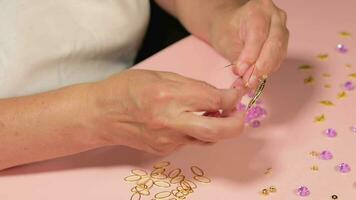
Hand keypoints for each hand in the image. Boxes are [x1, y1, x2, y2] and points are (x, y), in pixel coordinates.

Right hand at [92, 69, 245, 154]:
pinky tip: (191, 120)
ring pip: (206, 138)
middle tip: (242, 115)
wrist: (101, 115)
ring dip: (218, 127)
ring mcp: (167, 140)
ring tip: (215, 114)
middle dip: (237, 124)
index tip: (237, 94)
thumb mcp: (160, 76)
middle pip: (217, 130)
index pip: (214, 99)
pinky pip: (191, 141)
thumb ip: (191, 86)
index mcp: (169, 96)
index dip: (232, 97)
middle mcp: (170, 121)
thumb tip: (217, 95)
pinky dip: (198, 131)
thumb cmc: (127, 89)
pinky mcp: (164, 150)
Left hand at [208, 0, 288, 87]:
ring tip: (250, 83)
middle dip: (260, 66)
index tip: (240, 71)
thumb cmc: (226, 29)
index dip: (250, 55)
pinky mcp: (283, 42)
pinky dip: (268, 70)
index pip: (258, 34)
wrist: (231, 25)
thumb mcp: (225, 41)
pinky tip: (256, 78)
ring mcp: (282, 29)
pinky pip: (279, 58)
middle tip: (248, 81)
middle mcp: (275, 16)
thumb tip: (244, 76)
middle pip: (273, 44)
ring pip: (278, 53)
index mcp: (258, 9)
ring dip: (265, 71)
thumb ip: (237, 58)